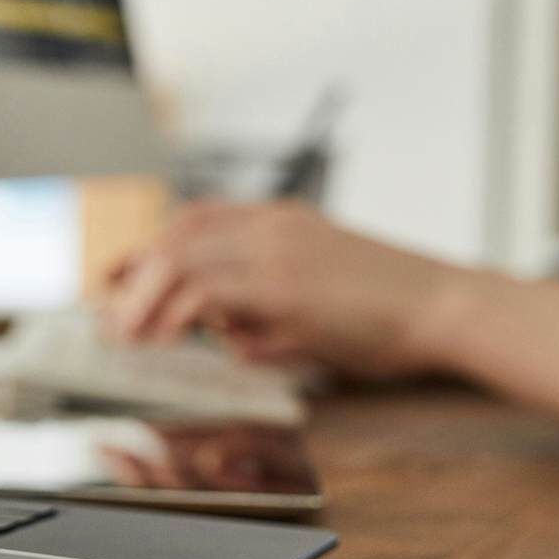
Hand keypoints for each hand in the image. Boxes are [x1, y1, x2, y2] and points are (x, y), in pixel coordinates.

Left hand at [100, 200, 469, 380]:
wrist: (449, 306)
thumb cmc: (391, 311)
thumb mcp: (316, 298)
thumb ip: (265, 307)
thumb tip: (222, 332)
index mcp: (280, 220)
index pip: (193, 218)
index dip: (147, 246)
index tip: (116, 275)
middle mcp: (272, 226)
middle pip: (176, 234)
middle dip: (133, 273)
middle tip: (109, 315)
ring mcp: (278, 252)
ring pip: (181, 259)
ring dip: (146, 298)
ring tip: (129, 335)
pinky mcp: (286, 288)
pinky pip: (209, 292)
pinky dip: (178, 315)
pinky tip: (168, 340)